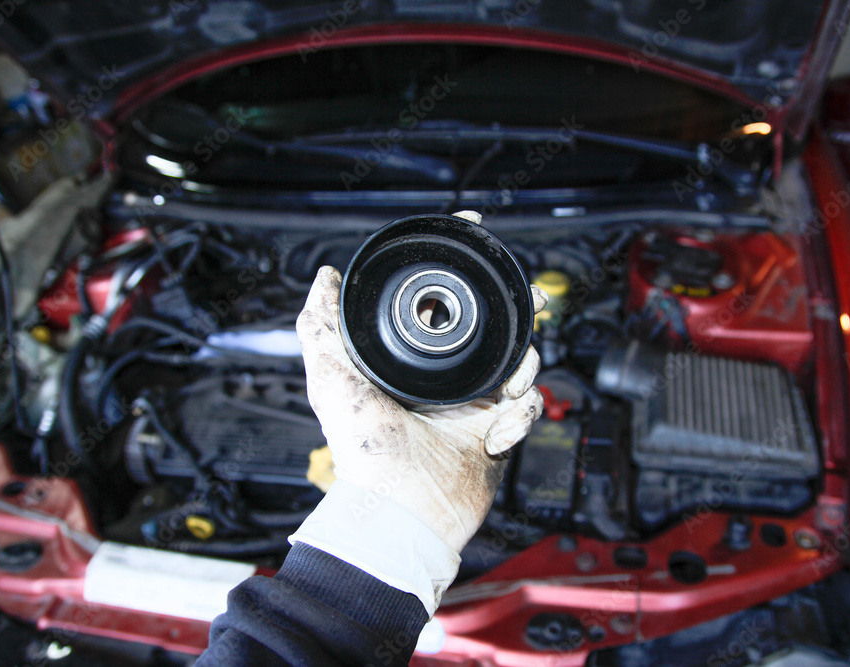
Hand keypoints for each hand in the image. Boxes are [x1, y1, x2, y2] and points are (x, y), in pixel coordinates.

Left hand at [297, 266, 547, 553]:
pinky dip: (521, 416)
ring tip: (509, 383)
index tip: (475, 235)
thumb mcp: (331, 378)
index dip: (463, 269)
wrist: (399, 507)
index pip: (442, 304)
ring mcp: (475, 404)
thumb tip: (326, 277)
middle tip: (528, 299)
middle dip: (517, 309)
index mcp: (411, 361)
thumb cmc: (362, 447)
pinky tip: (495, 432)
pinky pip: (528, 409)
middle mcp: (446, 379)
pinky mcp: (498, 432)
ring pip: (521, 362)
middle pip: (494, 328)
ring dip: (524, 363)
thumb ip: (320, 325)